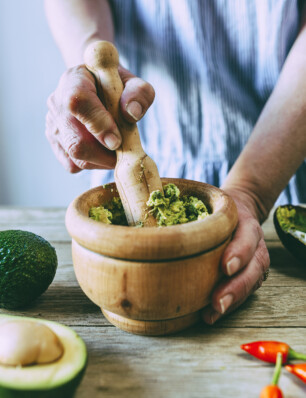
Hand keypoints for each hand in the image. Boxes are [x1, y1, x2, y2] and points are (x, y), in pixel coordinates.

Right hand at [45, 64, 154, 172]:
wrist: (97, 87)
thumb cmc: (117, 86)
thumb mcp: (133, 82)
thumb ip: (138, 93)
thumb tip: (132, 112)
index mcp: (74, 80)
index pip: (78, 102)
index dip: (99, 124)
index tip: (117, 141)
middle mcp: (57, 103)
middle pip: (76, 141)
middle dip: (106, 154)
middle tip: (125, 152)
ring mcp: (53, 125)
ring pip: (76, 157)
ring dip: (103, 161)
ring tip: (117, 150)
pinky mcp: (55, 143)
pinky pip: (73, 165)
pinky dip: (93, 164)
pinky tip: (103, 151)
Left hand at [201, 188, 269, 323]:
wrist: (240, 212)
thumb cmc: (219, 209)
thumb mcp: (212, 202)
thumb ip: (193, 208)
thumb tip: (157, 213)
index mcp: (246, 224)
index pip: (247, 238)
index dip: (239, 252)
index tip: (225, 267)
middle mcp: (255, 245)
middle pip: (253, 268)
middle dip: (236, 287)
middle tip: (218, 302)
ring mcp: (255, 262)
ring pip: (251, 284)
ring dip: (233, 301)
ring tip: (213, 313)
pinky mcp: (250, 275)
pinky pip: (244, 293)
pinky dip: (229, 305)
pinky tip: (211, 315)